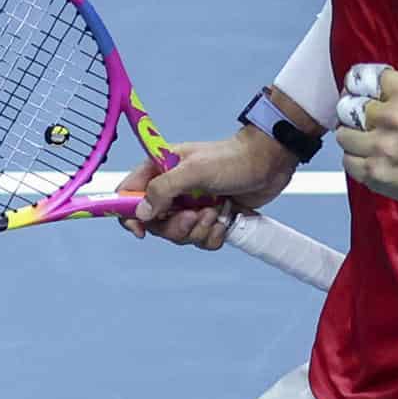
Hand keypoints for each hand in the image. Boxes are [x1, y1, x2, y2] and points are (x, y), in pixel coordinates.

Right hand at [115, 131, 297, 249]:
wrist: (268, 163)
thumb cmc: (232, 159)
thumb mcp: (194, 170)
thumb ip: (164, 189)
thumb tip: (142, 212)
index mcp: (160, 170)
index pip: (129, 194)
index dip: (129, 214)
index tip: (141, 230)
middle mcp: (172, 190)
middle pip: (156, 223)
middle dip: (176, 226)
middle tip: (195, 216)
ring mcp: (191, 205)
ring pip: (180, 234)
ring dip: (199, 229)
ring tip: (216, 211)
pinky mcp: (210, 218)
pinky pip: (202, 239)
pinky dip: (213, 234)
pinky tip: (225, 218)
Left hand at [335, 65, 397, 208]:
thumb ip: (381, 85)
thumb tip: (346, 90)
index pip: (357, 79)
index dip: (356, 88)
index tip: (361, 95)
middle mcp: (394, 117)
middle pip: (346, 107)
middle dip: (352, 115)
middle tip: (367, 122)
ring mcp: (383, 146)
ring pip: (343, 135)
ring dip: (353, 139)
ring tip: (371, 142)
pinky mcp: (375, 171)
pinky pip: (347, 160)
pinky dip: (356, 160)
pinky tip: (373, 158)